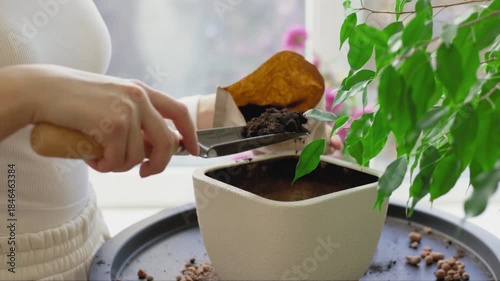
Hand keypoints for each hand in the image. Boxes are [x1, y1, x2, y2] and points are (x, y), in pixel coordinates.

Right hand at [14, 64, 197, 176]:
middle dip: (158, 165)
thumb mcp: (112, 102)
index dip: (190, 134)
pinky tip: (91, 157)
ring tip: (99, 156)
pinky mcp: (112, 125)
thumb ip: (135, 119)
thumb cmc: (74, 100)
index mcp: (142, 91)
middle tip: (144, 173)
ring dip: (119, 166)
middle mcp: (139, 98)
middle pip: (167, 142)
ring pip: (138, 157)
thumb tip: (155, 149)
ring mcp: (127, 111)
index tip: (193, 150)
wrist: (42, 91)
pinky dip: (104, 167)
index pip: (179, 112)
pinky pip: (118, 161)